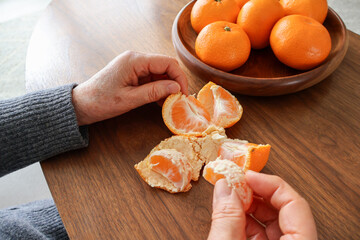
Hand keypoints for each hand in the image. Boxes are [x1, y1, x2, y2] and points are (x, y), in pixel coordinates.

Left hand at [72, 51, 187, 124]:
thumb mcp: (129, 99)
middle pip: (165, 66)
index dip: (179, 77)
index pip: (167, 63)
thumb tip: (176, 88)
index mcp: (134, 61)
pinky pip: (151, 78)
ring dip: (167, 86)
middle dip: (175, 82)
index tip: (183, 94)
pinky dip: (158, 88)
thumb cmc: (101, 101)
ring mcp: (134, 65)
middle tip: (179, 100)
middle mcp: (135, 59)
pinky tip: (160, 101)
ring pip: (160, 73)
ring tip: (170, 103)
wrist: (81, 104)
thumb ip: (154, 92)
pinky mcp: (132, 73)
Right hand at [208, 171, 316, 239]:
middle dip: (256, 194)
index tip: (247, 176)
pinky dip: (245, 224)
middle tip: (236, 184)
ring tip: (229, 199)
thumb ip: (227, 218)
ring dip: (249, 208)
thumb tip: (224, 187)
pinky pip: (263, 237)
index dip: (270, 184)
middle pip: (284, 211)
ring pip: (272, 224)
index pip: (294, 204)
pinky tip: (230, 216)